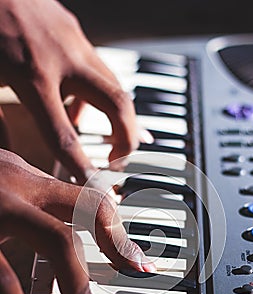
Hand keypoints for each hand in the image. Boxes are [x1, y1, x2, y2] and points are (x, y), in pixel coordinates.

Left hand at [0, 0, 139, 182]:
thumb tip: (8, 153)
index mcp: (32, 76)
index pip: (65, 135)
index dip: (83, 167)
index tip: (95, 189)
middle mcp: (64, 59)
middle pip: (118, 106)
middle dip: (127, 141)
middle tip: (118, 163)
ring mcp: (75, 41)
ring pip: (117, 88)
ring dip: (121, 120)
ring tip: (111, 144)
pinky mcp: (75, 32)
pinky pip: (100, 71)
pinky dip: (99, 96)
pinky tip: (83, 107)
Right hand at [0, 149, 154, 293]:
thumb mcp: (1, 182)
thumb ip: (33, 201)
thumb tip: (70, 233)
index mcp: (23, 175)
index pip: (90, 203)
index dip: (119, 238)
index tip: (140, 267)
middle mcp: (9, 186)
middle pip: (69, 227)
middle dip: (92, 275)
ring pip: (42, 247)